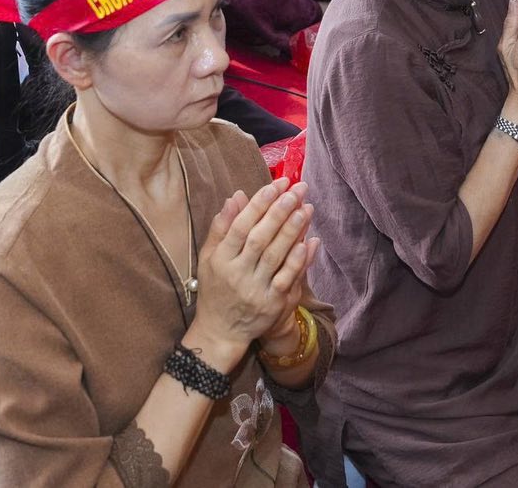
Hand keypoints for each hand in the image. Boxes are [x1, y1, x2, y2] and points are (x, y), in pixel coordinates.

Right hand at [191, 180, 315, 350]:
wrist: (221, 331)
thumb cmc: (216, 289)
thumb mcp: (209, 258)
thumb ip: (222, 227)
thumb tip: (236, 196)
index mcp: (220, 259)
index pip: (240, 226)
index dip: (259, 204)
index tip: (276, 185)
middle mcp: (237, 273)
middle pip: (259, 238)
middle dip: (279, 211)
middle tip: (296, 190)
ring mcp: (255, 290)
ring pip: (275, 256)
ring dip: (292, 230)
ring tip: (305, 207)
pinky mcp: (272, 304)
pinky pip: (287, 278)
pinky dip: (298, 259)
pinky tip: (308, 240)